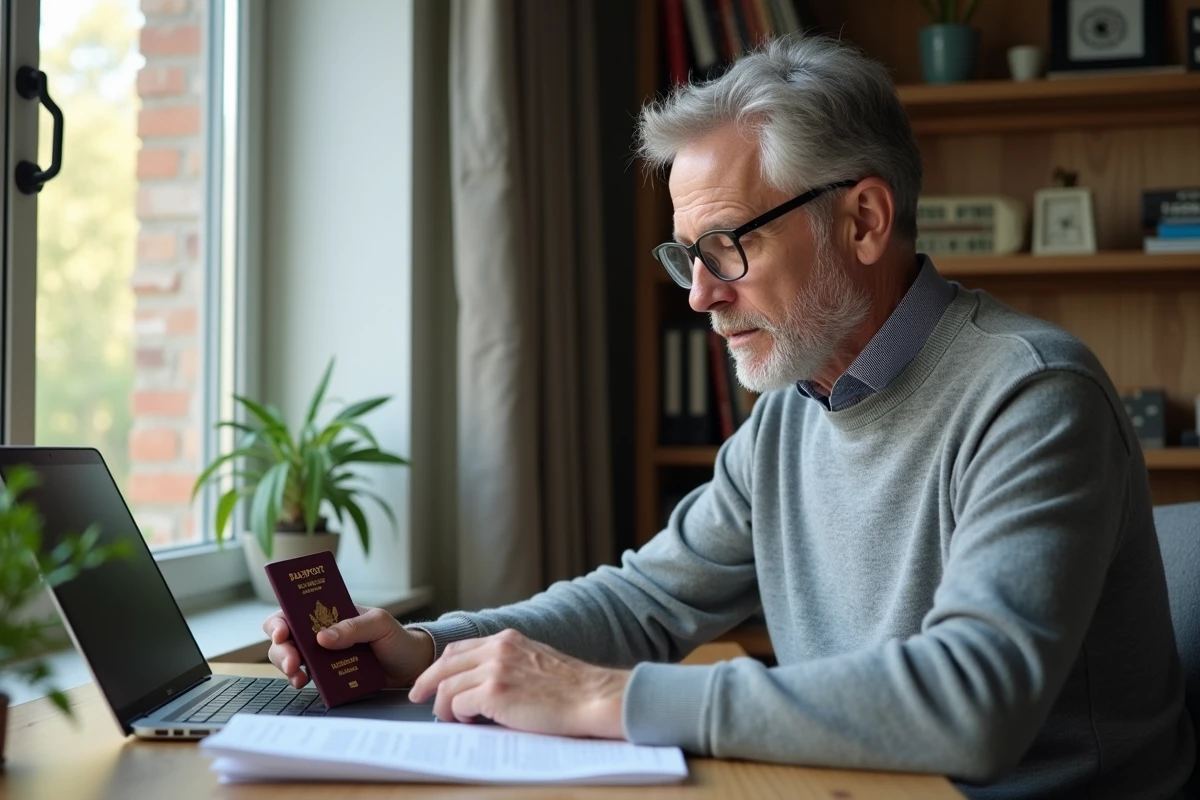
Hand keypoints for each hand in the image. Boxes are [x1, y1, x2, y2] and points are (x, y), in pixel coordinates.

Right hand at [264, 604, 434, 688]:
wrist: (412, 666)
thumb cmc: (396, 638)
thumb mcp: (379, 624)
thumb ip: (354, 627)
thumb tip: (323, 637)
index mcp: (330, 613)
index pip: (295, 611)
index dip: (281, 620)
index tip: (282, 633)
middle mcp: (321, 634)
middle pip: (286, 638)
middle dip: (281, 649)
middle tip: (292, 662)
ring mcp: (323, 656)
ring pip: (291, 658)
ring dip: (287, 666)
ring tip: (299, 677)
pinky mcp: (328, 676)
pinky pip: (307, 677)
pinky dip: (300, 680)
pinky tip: (304, 683)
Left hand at [408, 628, 628, 738]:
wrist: (593, 697)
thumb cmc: (573, 689)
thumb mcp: (536, 661)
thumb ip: (510, 663)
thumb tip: (483, 683)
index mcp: (508, 639)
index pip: (460, 648)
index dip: (441, 665)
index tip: (432, 679)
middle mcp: (498, 648)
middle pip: (446, 662)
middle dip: (427, 680)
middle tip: (419, 696)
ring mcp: (494, 669)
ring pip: (448, 685)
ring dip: (443, 705)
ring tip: (448, 719)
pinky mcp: (494, 693)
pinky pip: (458, 703)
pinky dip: (456, 715)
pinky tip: (466, 722)